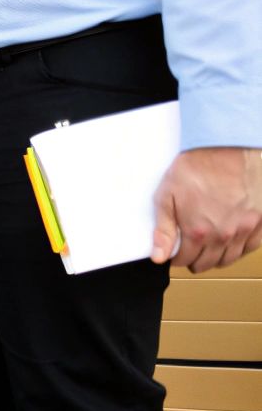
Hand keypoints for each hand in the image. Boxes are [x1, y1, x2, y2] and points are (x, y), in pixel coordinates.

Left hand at [152, 147, 261, 271]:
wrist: (228, 147)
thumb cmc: (196, 167)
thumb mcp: (167, 196)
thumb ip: (163, 230)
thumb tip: (158, 257)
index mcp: (197, 231)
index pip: (184, 260)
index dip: (176, 257)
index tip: (175, 251)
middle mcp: (223, 234)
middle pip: (207, 263)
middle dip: (195, 260)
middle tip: (191, 252)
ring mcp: (245, 228)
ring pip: (230, 258)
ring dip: (217, 257)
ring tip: (209, 248)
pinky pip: (252, 246)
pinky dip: (240, 248)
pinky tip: (232, 241)